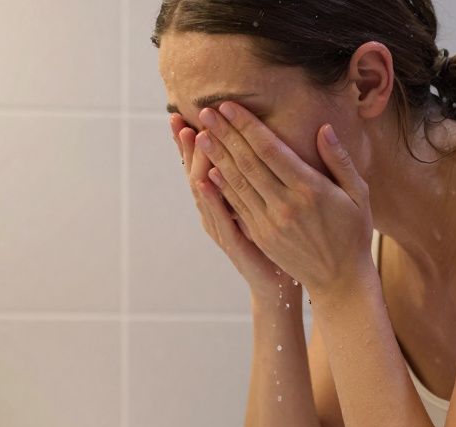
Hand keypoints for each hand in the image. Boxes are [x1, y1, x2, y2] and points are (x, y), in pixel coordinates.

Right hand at [169, 113, 294, 293]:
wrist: (279, 284)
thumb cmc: (277, 242)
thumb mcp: (264, 205)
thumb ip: (255, 177)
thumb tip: (250, 144)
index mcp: (223, 200)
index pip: (204, 164)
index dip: (192, 142)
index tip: (186, 114)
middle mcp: (216, 213)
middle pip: (197, 172)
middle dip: (187, 145)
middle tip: (177, 117)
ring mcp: (222, 229)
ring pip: (204, 191)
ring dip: (196, 163)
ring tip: (190, 136)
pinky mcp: (234, 244)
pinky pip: (221, 218)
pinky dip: (212, 198)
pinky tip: (206, 179)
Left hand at [194, 102, 374, 294]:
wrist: (340, 280)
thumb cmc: (353, 232)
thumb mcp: (358, 193)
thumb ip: (340, 160)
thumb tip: (323, 128)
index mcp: (310, 188)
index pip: (270, 150)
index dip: (247, 126)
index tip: (229, 106)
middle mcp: (286, 205)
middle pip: (247, 163)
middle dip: (224, 135)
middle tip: (204, 111)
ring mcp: (270, 222)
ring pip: (237, 183)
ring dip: (216, 158)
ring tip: (199, 135)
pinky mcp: (260, 236)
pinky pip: (236, 206)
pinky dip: (221, 187)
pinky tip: (208, 170)